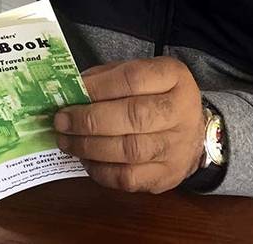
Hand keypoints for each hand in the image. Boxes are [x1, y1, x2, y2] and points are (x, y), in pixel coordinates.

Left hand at [53, 57, 204, 192]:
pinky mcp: (167, 176)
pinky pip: (128, 178)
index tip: (70, 93)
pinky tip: (86, 159)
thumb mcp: (136, 74)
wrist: (191, 131)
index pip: (132, 79)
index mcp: (173, 77)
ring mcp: (177, 147)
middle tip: (61, 121)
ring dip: (89, 147)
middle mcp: (181, 111)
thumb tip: (68, 92)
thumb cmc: (153, 96)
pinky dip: (100, 170)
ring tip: (66, 141)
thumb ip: (104, 79)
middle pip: (133, 116)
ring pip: (129, 151)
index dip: (97, 87)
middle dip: (89, 120)